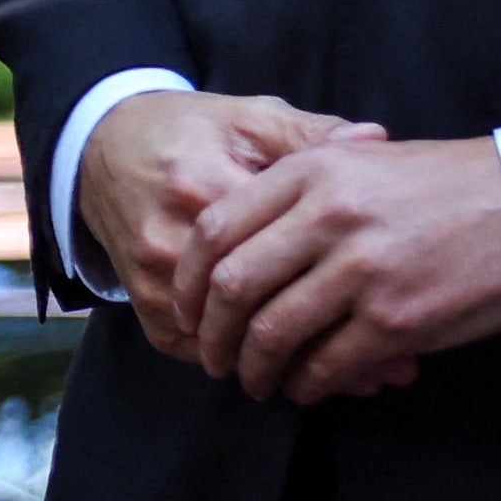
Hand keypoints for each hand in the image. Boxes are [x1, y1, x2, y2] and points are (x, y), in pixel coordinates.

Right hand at [78, 92, 379, 358]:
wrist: (103, 144)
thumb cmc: (189, 130)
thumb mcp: (251, 118)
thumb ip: (313, 134)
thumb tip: (376, 140)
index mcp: (205, 186)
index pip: (280, 248)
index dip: (341, 284)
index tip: (396, 307)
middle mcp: (172, 239)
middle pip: (257, 307)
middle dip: (326, 344)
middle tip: (390, 372)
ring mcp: (151, 276)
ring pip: (229, 340)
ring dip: (292, 365)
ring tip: (357, 382)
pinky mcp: (140, 300)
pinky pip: (197, 349)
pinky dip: (250, 363)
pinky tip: (298, 372)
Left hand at [184, 135, 500, 405]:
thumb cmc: (448, 183)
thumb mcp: (364, 158)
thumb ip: (301, 188)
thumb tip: (242, 240)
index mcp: (312, 172)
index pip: (217, 230)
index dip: (188, 279)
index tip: (186, 307)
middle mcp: (328, 218)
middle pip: (233, 287)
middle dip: (213, 334)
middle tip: (214, 357)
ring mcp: (361, 271)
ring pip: (273, 333)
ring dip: (255, 368)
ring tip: (257, 382)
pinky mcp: (396, 320)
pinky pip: (326, 364)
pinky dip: (306, 384)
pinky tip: (305, 388)